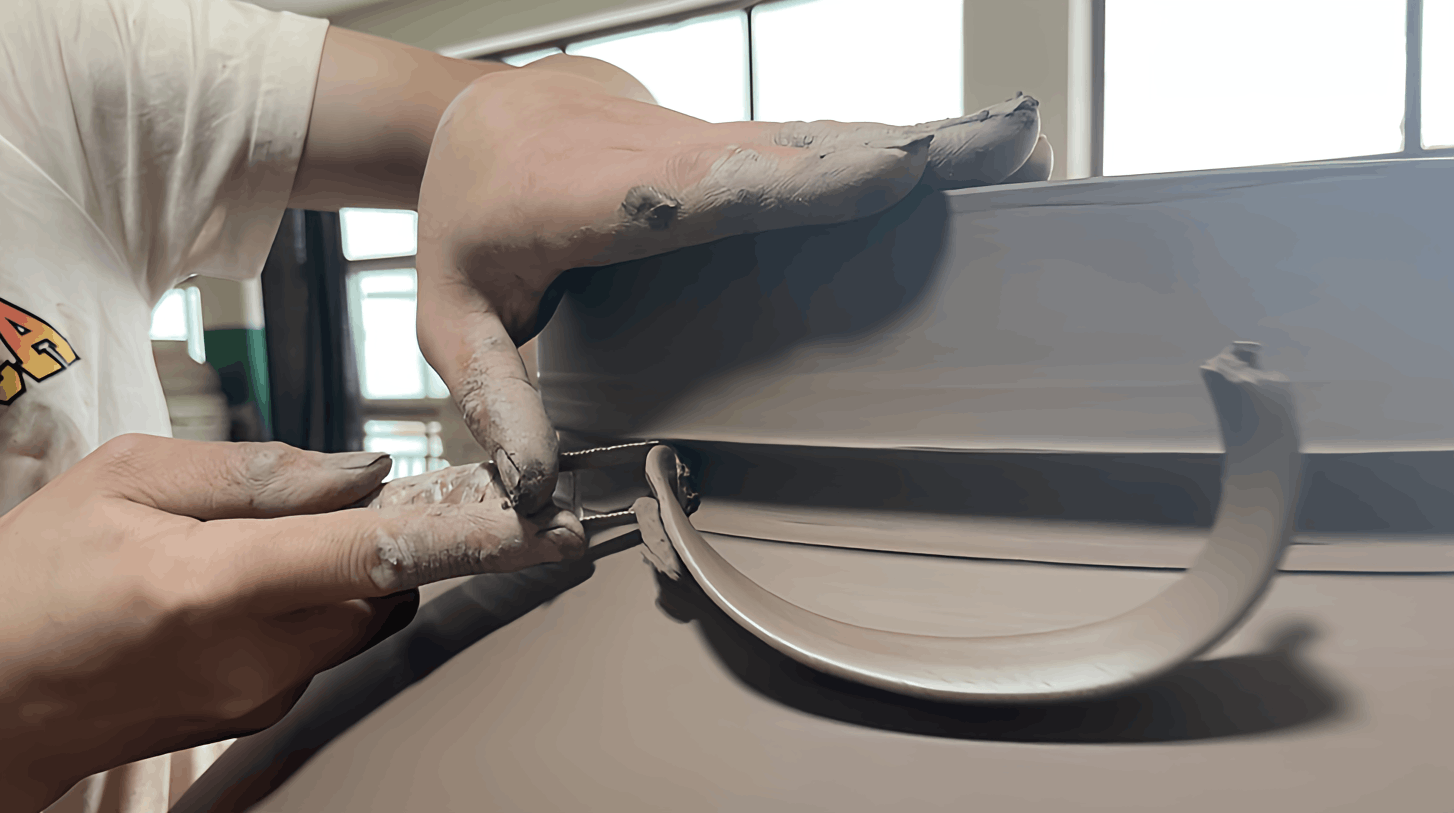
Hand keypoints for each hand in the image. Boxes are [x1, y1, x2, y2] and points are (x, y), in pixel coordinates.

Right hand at [0, 435, 581, 811]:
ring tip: (252, 547)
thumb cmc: (29, 580)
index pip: (378, 555)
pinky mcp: (254, 714)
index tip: (543, 526)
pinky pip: (318, 648)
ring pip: (356, 618)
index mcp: (218, 585)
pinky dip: (308, 608)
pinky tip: (234, 592)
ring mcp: (258, 695)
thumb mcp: (123, 481)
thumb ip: (253, 473)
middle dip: (386, 539)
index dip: (470, 538)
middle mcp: (255, 655)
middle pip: (384, 586)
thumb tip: (360, 472)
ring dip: (342, 574)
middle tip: (343, 502)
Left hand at [416, 56, 1048, 514]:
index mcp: (590, 198)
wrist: (474, 118)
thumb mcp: (449, 316)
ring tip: (1014, 146)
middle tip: (1003, 152)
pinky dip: (888, 145)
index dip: (794, 183)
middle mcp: (661, 156)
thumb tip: (537, 491)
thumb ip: (492, 397)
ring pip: (816, 138)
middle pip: (788, 153)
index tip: (886, 170)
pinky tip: (959, 150)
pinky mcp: (727, 141)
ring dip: (917, 138)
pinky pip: (813, 144)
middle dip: (898, 152)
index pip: (700, 193)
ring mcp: (701, 139)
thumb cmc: (465, 219)